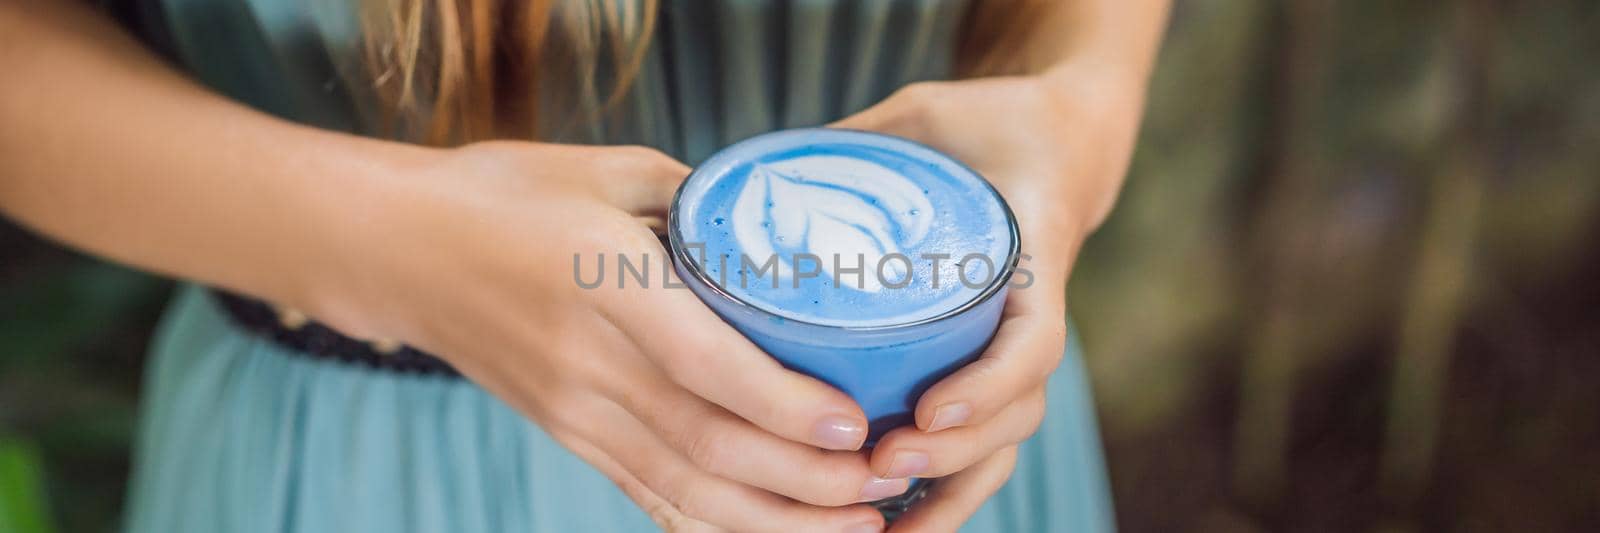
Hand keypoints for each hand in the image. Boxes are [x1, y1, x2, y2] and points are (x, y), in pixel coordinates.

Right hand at [298, 142, 900, 531]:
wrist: (395, 249)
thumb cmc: (503, 194)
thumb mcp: (602, 170)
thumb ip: (694, 199)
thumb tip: (778, 226)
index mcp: (602, 282)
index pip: (703, 364)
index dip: (783, 405)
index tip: (855, 426)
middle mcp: (587, 361)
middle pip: (706, 445)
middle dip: (804, 481)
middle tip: (884, 485)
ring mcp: (573, 410)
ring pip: (684, 487)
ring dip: (776, 519)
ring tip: (857, 524)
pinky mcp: (567, 434)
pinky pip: (649, 493)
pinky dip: (717, 523)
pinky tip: (778, 531)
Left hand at [832, 72, 1144, 529]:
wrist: (1048, 143)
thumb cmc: (985, 124)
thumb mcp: (926, 112)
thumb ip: (858, 134)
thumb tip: (760, 167)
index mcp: (1032, 257)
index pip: (1031, 340)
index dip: (986, 387)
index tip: (929, 414)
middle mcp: (1030, 316)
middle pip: (1017, 412)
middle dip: (954, 457)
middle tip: (880, 467)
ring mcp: (1012, 350)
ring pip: (1002, 443)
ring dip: (949, 491)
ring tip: (882, 522)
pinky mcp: (986, 369)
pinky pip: (980, 446)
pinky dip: (945, 494)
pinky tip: (895, 528)